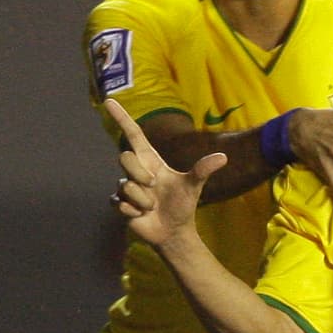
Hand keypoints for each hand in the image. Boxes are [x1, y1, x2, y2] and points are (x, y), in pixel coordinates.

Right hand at [105, 97, 226, 244]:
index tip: (109, 101)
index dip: (122, 118)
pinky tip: (142, 215)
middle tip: (153, 187)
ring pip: (124, 185)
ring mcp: (127, 187)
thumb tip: (224, 157)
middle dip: (139, 173)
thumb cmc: (182, 205)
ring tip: (152, 207)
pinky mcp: (121, 204)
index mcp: (150, 160)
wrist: (174, 231)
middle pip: (124, 157)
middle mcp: (137, 170)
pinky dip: (133, 211)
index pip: (133, 134)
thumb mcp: (194, 186)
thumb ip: (203, 170)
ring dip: (142, 199)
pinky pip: (119, 202)